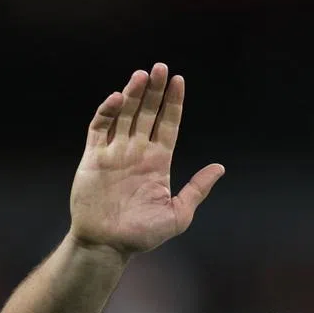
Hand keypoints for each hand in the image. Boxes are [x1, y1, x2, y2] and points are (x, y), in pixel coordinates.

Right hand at [68, 62, 224, 257]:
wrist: (108, 245)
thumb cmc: (143, 234)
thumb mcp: (178, 213)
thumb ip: (197, 189)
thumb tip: (220, 168)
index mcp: (158, 162)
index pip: (168, 124)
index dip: (173, 103)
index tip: (179, 81)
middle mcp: (137, 152)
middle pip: (147, 113)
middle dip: (154, 91)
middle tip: (161, 67)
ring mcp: (114, 153)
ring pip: (125, 115)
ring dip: (133, 94)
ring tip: (143, 75)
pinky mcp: (93, 157)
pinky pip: (99, 128)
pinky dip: (107, 112)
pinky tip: (118, 98)